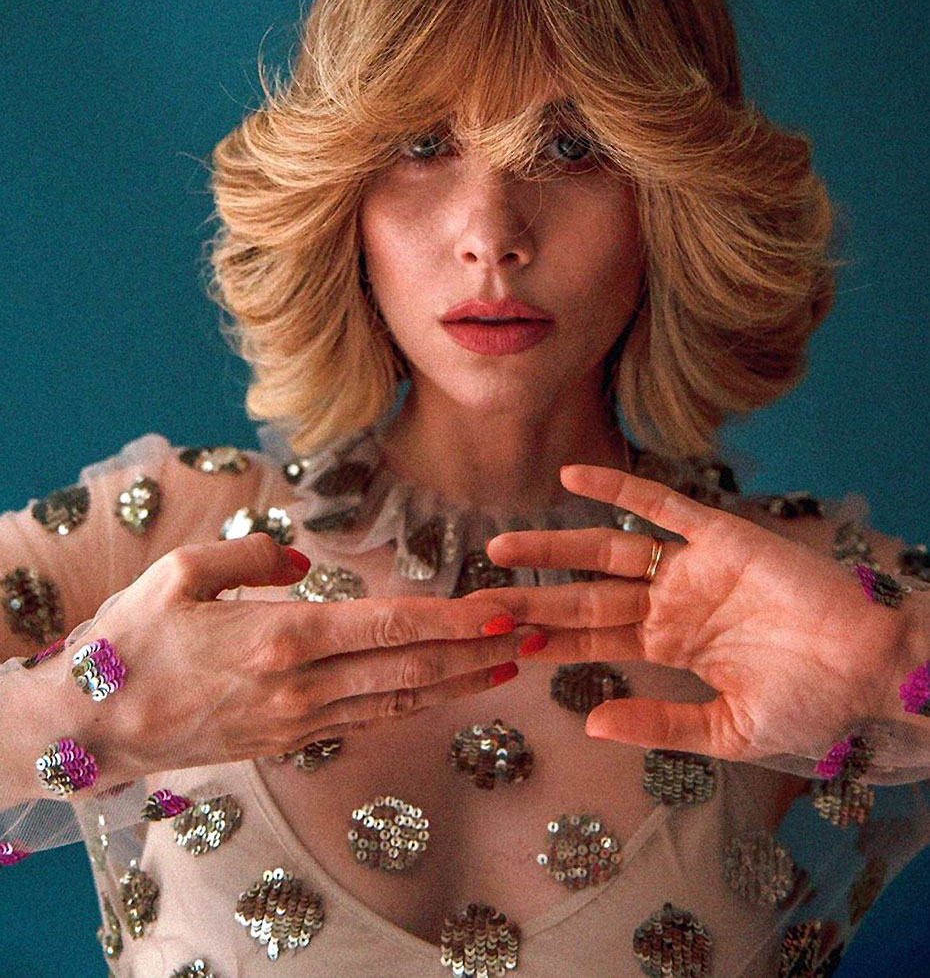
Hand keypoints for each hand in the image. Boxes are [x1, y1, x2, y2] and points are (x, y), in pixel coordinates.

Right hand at [68, 534, 523, 782]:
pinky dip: (416, 701)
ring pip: (399, 699)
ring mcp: (300, 722)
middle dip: (480, 651)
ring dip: (461, 681)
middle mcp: (302, 687)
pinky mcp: (291, 741)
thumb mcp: (180, 573)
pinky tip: (446, 688)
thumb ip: (253, 554)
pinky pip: (369, 717)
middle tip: (536, 633)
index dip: (453, 620)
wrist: (94, 724)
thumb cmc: (133, 639)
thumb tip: (305, 560)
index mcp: (281, 638)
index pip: (389, 626)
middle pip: (410, 666)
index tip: (501, 610)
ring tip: (513, 664)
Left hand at [477, 465, 900, 768]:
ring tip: (501, 547)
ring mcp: (690, 568)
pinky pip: (660, 505)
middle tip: (477, 600)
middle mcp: (671, 604)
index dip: (547, 642)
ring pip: (607, 549)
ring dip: (555, 546)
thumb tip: (591, 724)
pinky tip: (571, 477)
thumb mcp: (728, 730)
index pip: (593, 644)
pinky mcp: (718, 536)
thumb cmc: (812, 703)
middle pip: (586, 597)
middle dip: (533, 600)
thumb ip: (661, 724)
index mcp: (671, 649)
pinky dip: (617, 487)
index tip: (498, 645)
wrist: (871, 669)